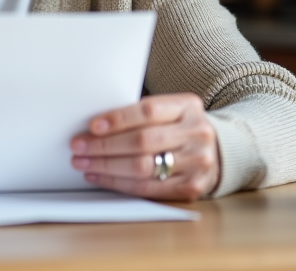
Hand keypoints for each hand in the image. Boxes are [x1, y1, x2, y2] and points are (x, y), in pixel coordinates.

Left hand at [70, 92, 219, 201]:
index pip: (149, 111)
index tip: (93, 126)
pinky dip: (118, 183)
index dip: (118, 119)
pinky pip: (148, 189)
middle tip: (78, 146)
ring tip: (83, 162)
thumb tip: (94, 124)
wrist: (218, 151)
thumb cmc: (179, 126)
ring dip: (106, 166)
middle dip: (104, 145)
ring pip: (143, 167)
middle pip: (143, 141)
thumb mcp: (169, 110)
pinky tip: (100, 177)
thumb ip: (140, 113)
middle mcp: (196, 133)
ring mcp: (197, 163)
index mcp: (188, 106)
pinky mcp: (191, 188)